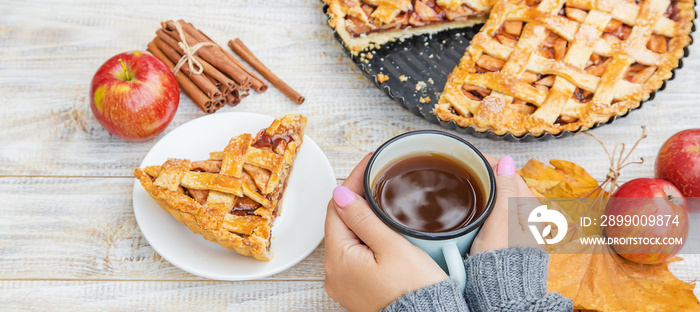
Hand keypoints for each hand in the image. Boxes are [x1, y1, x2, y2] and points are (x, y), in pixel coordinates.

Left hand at [324, 154, 447, 311]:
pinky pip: (355, 255)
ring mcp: (344, 282)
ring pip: (348, 238)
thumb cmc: (414, 290)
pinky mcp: (356, 289)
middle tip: (377, 177)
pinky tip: (380, 228)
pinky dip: (365, 238)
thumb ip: (364, 218)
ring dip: (361, 217)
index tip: (369, 164)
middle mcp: (334, 273)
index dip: (352, 182)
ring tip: (380, 197)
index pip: (337, 207)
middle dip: (356, 198)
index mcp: (338, 259)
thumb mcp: (391, 246)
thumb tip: (341, 194)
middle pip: (340, 222)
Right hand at [470, 155, 540, 254]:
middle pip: (506, 184)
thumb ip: (504, 190)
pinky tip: (476, 205)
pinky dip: (488, 202)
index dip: (491, 163)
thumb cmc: (502, 259)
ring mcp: (520, 224)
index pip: (510, 173)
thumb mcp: (500, 220)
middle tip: (467, 169)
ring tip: (469, 183)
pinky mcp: (510, 234)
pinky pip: (499, 209)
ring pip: (502, 196)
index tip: (473, 159)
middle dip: (488, 174)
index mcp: (531, 207)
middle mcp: (529, 214)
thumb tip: (506, 162)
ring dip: (487, 188)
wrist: (501, 288)